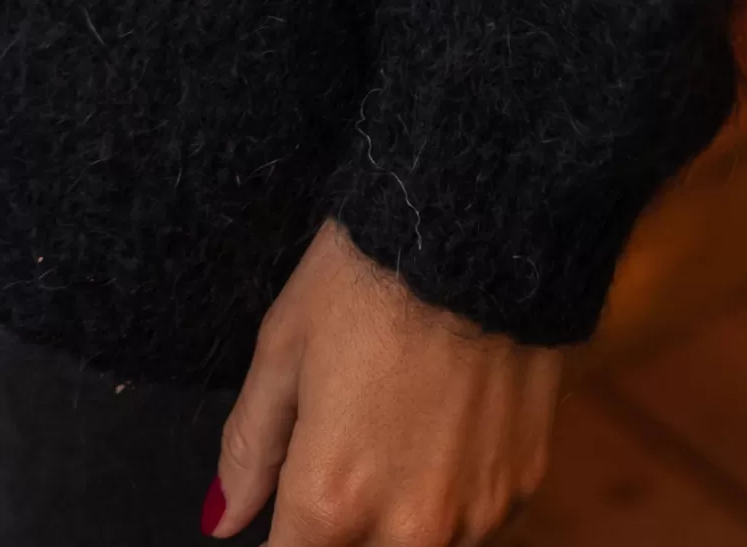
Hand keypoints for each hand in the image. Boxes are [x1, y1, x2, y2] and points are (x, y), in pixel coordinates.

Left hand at [209, 220, 561, 544]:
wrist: (478, 230)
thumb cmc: (363, 277)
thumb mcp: (283, 345)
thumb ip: (250, 447)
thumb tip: (222, 521)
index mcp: (332, 499)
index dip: (281, 538)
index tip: (286, 509)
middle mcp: (407, 531)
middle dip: (339, 531)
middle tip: (338, 459)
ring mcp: (474, 516)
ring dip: (396, 521)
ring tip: (391, 434)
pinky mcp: (524, 489)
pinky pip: (473, 524)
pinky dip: (449, 498)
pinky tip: (441, 431)